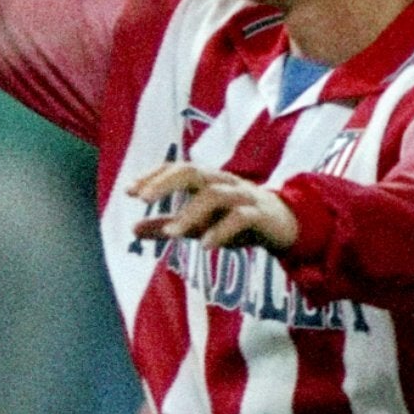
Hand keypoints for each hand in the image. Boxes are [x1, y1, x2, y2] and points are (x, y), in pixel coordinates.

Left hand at [129, 162, 299, 250]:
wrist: (285, 226)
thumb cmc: (237, 220)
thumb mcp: (199, 223)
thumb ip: (167, 224)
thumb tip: (133, 230)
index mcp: (208, 180)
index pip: (177, 168)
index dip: (153, 176)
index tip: (128, 191)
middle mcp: (224, 182)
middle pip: (193, 171)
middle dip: (165, 183)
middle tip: (142, 200)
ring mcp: (244, 196)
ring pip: (215, 194)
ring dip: (190, 213)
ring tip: (171, 234)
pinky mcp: (261, 214)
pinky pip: (241, 217)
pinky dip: (222, 230)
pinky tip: (205, 245)